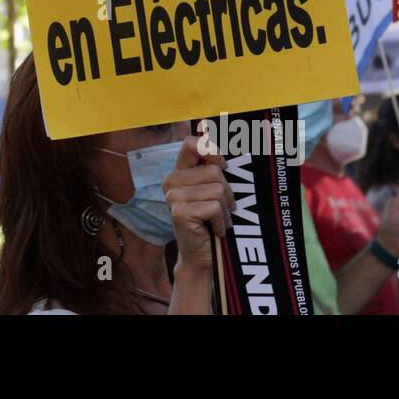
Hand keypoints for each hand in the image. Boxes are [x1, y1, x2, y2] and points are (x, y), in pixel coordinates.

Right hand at [163, 134, 233, 273]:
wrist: (200, 255)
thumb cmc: (210, 220)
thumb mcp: (211, 190)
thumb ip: (212, 169)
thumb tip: (223, 152)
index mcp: (179, 171)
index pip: (191, 143)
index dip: (211, 150)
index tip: (222, 165)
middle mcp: (171, 181)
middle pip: (215, 171)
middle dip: (227, 192)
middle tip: (221, 208)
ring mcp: (173, 197)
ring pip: (217, 190)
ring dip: (225, 209)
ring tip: (218, 220)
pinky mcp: (180, 212)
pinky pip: (214, 207)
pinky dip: (221, 220)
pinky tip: (214, 229)